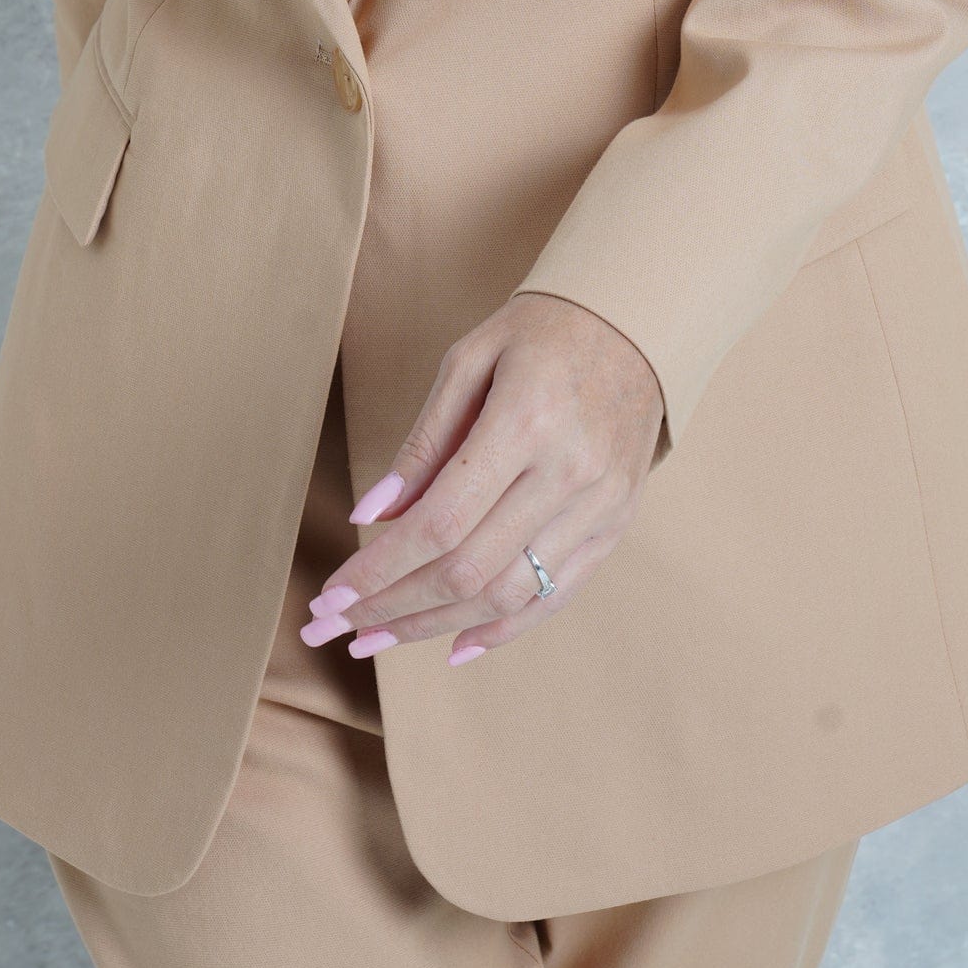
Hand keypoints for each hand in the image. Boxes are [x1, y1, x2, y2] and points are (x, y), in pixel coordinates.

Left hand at [300, 291, 665, 666]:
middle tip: (339, 626)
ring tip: (381, 637)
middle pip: (468, 569)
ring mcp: (598, 506)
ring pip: (507, 595)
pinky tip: (454, 643)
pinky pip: (554, 595)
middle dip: (393, 606)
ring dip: (436, 626)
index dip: (380, 567)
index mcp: (525, 422)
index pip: (440, 521)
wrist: (636, 324)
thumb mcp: (470, 359)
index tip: (332, 593)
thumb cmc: (541, 333)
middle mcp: (567, 473)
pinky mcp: (615, 525)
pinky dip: (502, 628)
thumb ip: (423, 441)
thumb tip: (370, 515)